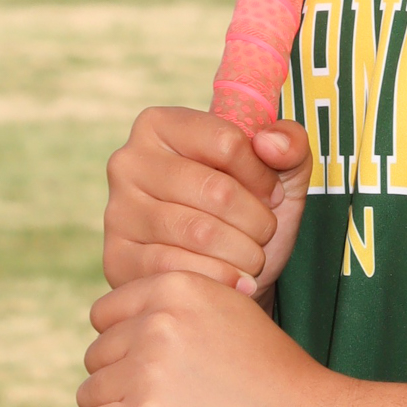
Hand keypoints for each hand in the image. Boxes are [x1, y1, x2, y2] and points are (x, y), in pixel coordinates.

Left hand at [75, 269, 338, 406]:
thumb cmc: (284, 383)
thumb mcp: (237, 316)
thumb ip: (187, 313)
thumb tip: (135, 331)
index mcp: (179, 287)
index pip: (106, 314)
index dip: (123, 348)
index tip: (151, 374)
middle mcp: (156, 322)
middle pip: (96, 357)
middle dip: (119, 385)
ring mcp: (147, 372)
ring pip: (89, 396)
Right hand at [102, 106, 312, 298]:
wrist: (223, 273)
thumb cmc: (247, 212)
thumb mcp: (280, 172)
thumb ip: (289, 143)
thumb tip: (269, 144)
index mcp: (161, 124)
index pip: (227, 142)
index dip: (262, 176)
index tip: (270, 194)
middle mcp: (128, 161)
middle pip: (217, 190)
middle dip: (258, 220)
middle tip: (264, 233)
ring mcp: (118, 211)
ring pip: (200, 233)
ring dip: (244, 253)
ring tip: (252, 257)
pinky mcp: (117, 258)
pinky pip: (179, 269)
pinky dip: (221, 280)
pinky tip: (235, 282)